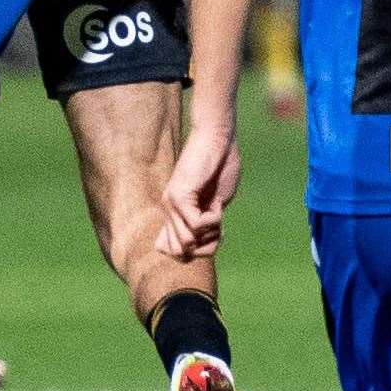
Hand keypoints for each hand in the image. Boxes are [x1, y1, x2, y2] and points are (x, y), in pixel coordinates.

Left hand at [158, 124, 241, 259]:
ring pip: (187, 242)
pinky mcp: (179, 196)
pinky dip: (213, 220)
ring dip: (211, 231)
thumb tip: (191, 248)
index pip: (175, 252)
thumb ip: (203, 226)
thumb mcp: (214, 203)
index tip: (215, 231)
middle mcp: (169, 210)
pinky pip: (196, 225)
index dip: (200, 250)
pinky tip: (216, 202)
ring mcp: (171, 203)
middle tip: (217, 221)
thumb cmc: (221, 165)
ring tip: (216, 209)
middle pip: (182, 253)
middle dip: (206, 245)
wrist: (220, 137)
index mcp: (176, 213)